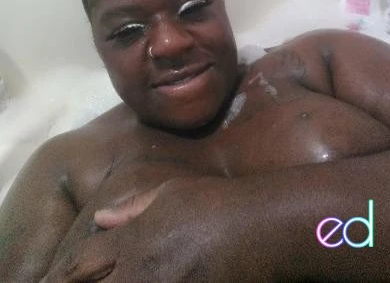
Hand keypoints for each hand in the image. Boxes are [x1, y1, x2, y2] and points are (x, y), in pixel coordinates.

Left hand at [41, 176, 256, 282]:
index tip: (52, 279)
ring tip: (115, 280)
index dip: (62, 274)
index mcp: (134, 242)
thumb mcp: (170, 194)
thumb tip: (100, 219)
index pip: (81, 263)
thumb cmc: (212, 203)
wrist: (258, 229)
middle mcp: (140, 274)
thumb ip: (131, 210)